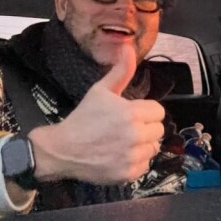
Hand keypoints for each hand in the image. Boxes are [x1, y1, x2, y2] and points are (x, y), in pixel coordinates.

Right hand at [28, 44, 165, 184]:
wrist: (62, 149)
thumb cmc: (83, 118)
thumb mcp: (101, 91)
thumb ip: (121, 71)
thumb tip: (128, 47)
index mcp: (131, 113)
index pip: (158, 111)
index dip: (146, 112)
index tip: (131, 114)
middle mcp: (135, 135)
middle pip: (158, 130)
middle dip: (145, 128)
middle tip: (126, 129)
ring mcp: (132, 156)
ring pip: (153, 148)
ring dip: (142, 145)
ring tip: (123, 142)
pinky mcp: (129, 173)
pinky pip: (145, 165)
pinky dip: (135, 162)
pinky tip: (119, 156)